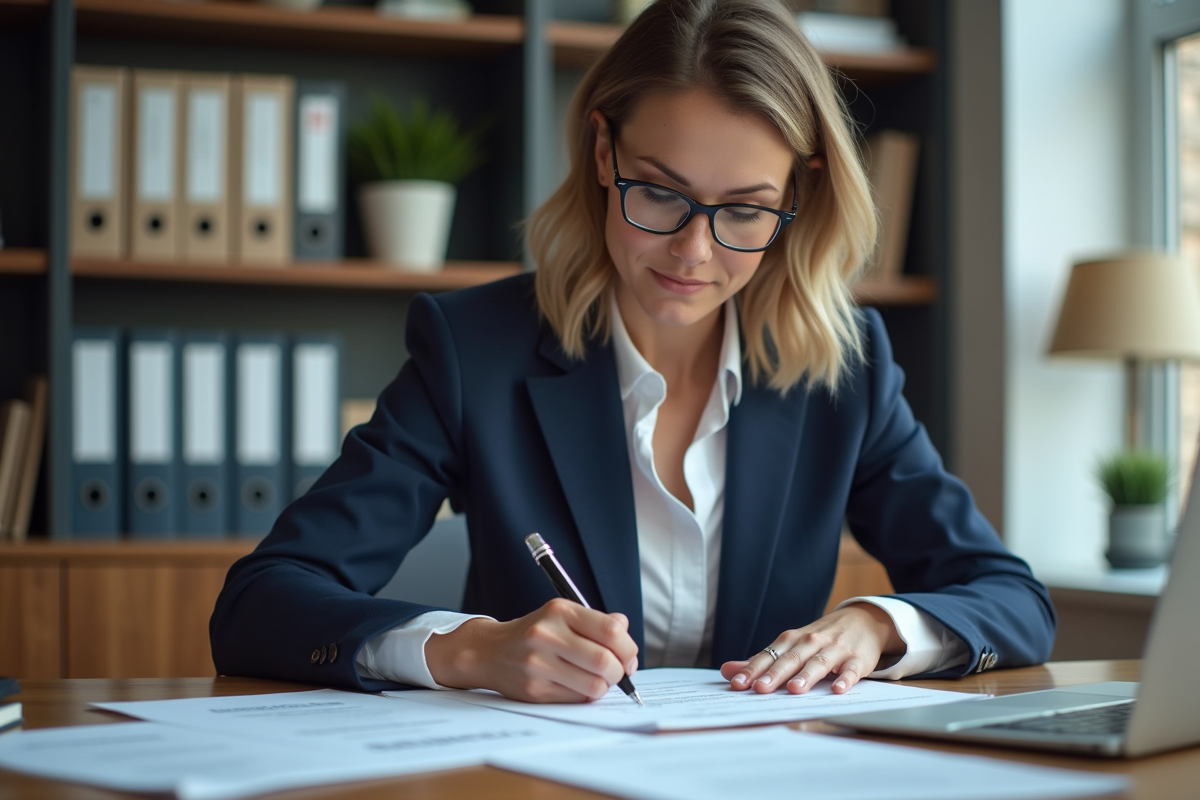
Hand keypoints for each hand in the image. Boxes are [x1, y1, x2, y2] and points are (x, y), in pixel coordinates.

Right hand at [424, 598, 638, 702]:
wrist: (489, 651)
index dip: (628, 648)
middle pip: (605, 661)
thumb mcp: (562, 615)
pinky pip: (576, 699)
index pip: (611, 631)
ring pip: (594, 685)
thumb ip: (596, 621)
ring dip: (604, 686)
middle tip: (617, 672)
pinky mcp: (534, 689)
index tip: (629, 656)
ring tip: (597, 679)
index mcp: (559, 611)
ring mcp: (538, 664)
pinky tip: (577, 686)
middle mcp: (547, 635)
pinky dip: (585, 696)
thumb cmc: (534, 634)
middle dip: (620, 671)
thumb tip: (625, 629)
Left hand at [719, 603, 903, 694]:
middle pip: (791, 659)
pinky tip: (838, 689)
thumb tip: (728, 671)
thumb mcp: (790, 645)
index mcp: (791, 640)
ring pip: (818, 663)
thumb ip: (761, 660)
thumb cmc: (820, 638)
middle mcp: (811, 642)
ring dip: (806, 676)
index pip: (768, 656)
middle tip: (760, 688)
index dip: (752, 669)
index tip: (737, 683)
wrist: (862, 620)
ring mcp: (835, 650)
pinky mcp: (857, 659)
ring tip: (794, 689)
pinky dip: (845, 679)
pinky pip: (850, 670)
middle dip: (774, 674)